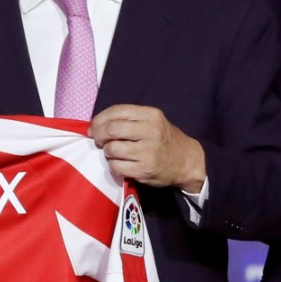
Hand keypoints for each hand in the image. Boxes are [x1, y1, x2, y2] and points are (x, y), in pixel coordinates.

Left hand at [88, 105, 205, 191]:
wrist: (186, 161)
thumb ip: (127, 119)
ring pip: (112, 149)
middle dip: (99, 135)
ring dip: (107, 152)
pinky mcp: (144, 170)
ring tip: (113, 152)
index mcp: (151, 115)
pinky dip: (113, 166)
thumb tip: (95, 125)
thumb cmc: (163, 139)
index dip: (99, 119)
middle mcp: (150, 131)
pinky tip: (120, 163)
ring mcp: (148, 152)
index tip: (94, 127)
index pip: (117, 111)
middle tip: (99, 140)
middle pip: (112, 129)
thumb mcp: (151, 121)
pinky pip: (116, 167)